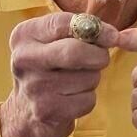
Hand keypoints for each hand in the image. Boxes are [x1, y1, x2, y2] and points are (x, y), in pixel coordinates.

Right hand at [0, 13, 117, 136]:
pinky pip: (88, 99)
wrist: (25, 112)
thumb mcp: (52, 41)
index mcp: (25, 35)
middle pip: (76, 52)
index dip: (96, 28)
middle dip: (98, 55)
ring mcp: (34, 87)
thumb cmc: (48, 68)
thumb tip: (111, 35)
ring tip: (76, 81)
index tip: (112, 35)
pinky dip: (88, 98)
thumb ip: (79, 30)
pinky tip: (72, 98)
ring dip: (92, 79)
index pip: (64, 23)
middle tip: (101, 59)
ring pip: (88, 77)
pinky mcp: (47, 111)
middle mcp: (24, 59)